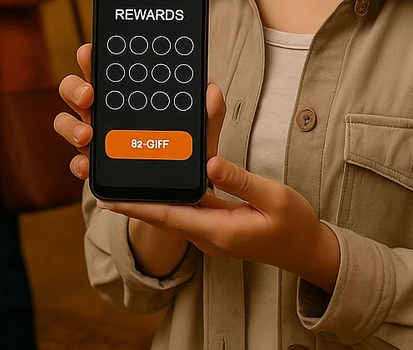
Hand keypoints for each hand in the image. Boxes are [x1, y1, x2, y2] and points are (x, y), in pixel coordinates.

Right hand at [54, 43, 224, 179]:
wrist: (179, 192)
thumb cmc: (185, 152)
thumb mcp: (201, 134)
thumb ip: (208, 114)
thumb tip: (213, 91)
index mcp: (124, 94)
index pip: (102, 68)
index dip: (89, 57)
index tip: (89, 53)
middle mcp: (102, 111)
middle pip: (73, 89)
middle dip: (74, 88)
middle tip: (89, 95)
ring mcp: (93, 137)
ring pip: (65, 123)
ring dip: (70, 126)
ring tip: (87, 136)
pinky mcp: (93, 165)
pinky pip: (76, 162)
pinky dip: (78, 164)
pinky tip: (87, 167)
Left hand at [97, 159, 340, 292]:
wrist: (309, 250)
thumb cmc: (295, 224)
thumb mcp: (274, 197)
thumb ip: (240, 180)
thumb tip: (209, 163)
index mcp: (217, 230)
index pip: (166, 216)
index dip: (134, 206)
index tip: (105, 197)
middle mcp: (207, 234)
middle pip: (162, 213)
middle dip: (133, 198)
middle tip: (103, 180)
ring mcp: (210, 232)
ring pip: (173, 210)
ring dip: (150, 195)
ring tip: (123, 175)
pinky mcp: (216, 225)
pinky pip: (188, 208)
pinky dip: (172, 194)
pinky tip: (163, 177)